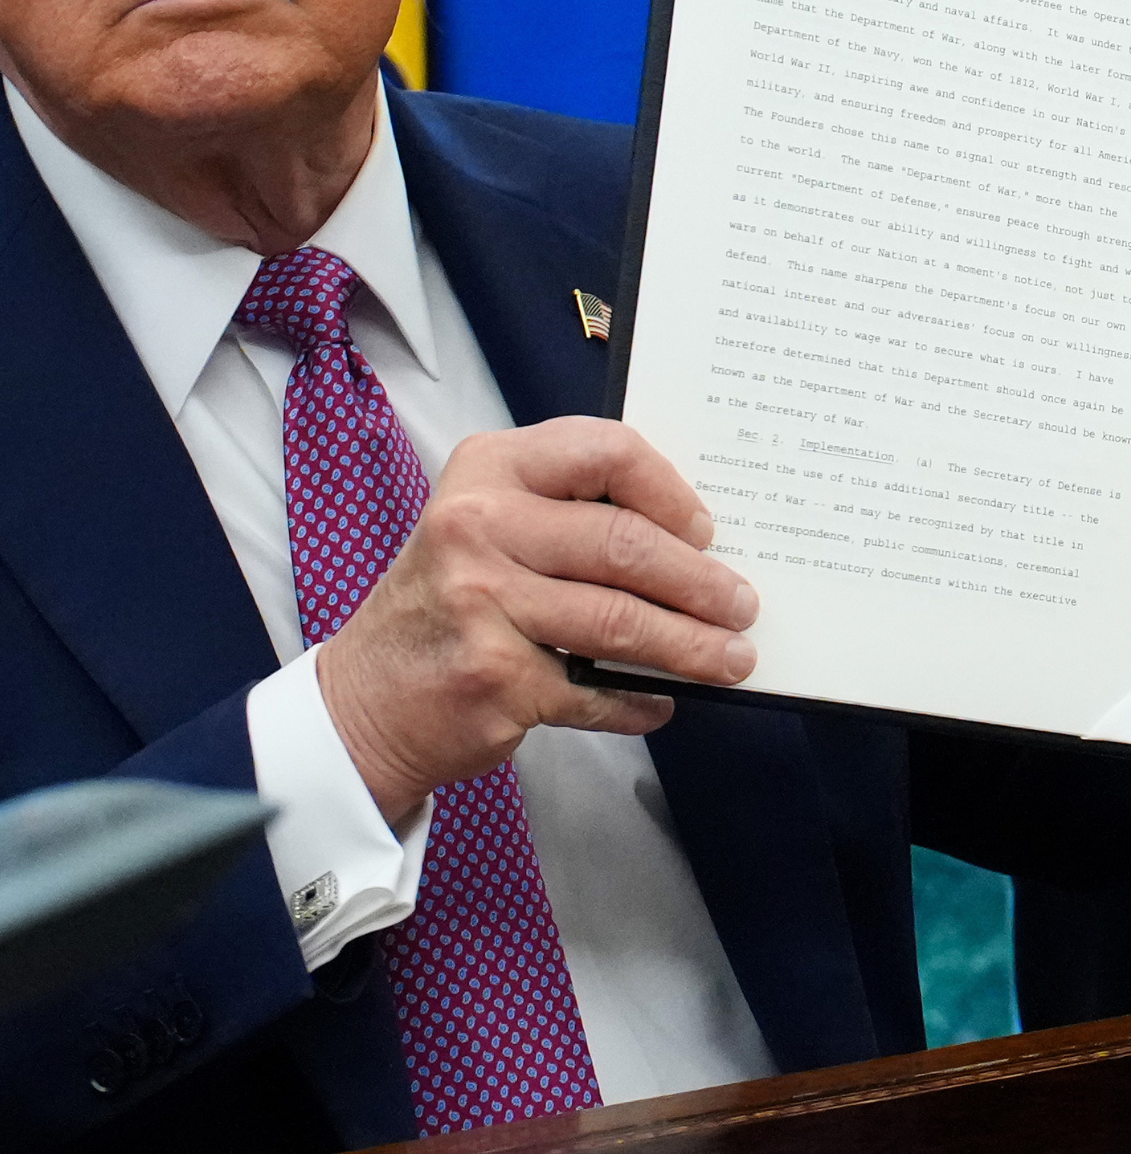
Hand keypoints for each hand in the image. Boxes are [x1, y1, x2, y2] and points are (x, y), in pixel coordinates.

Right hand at [314, 417, 757, 823]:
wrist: (365, 696)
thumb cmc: (445, 601)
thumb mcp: (486, 523)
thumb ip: (566, 512)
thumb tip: (689, 540)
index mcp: (488, 470)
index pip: (605, 451)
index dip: (670, 491)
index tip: (706, 530)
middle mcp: (479, 525)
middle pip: (625, 544)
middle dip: (700, 582)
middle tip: (741, 606)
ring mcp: (483, 603)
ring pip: (621, 621)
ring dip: (692, 647)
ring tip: (730, 660)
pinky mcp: (495, 676)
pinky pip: (596, 690)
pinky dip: (638, 702)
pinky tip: (659, 703)